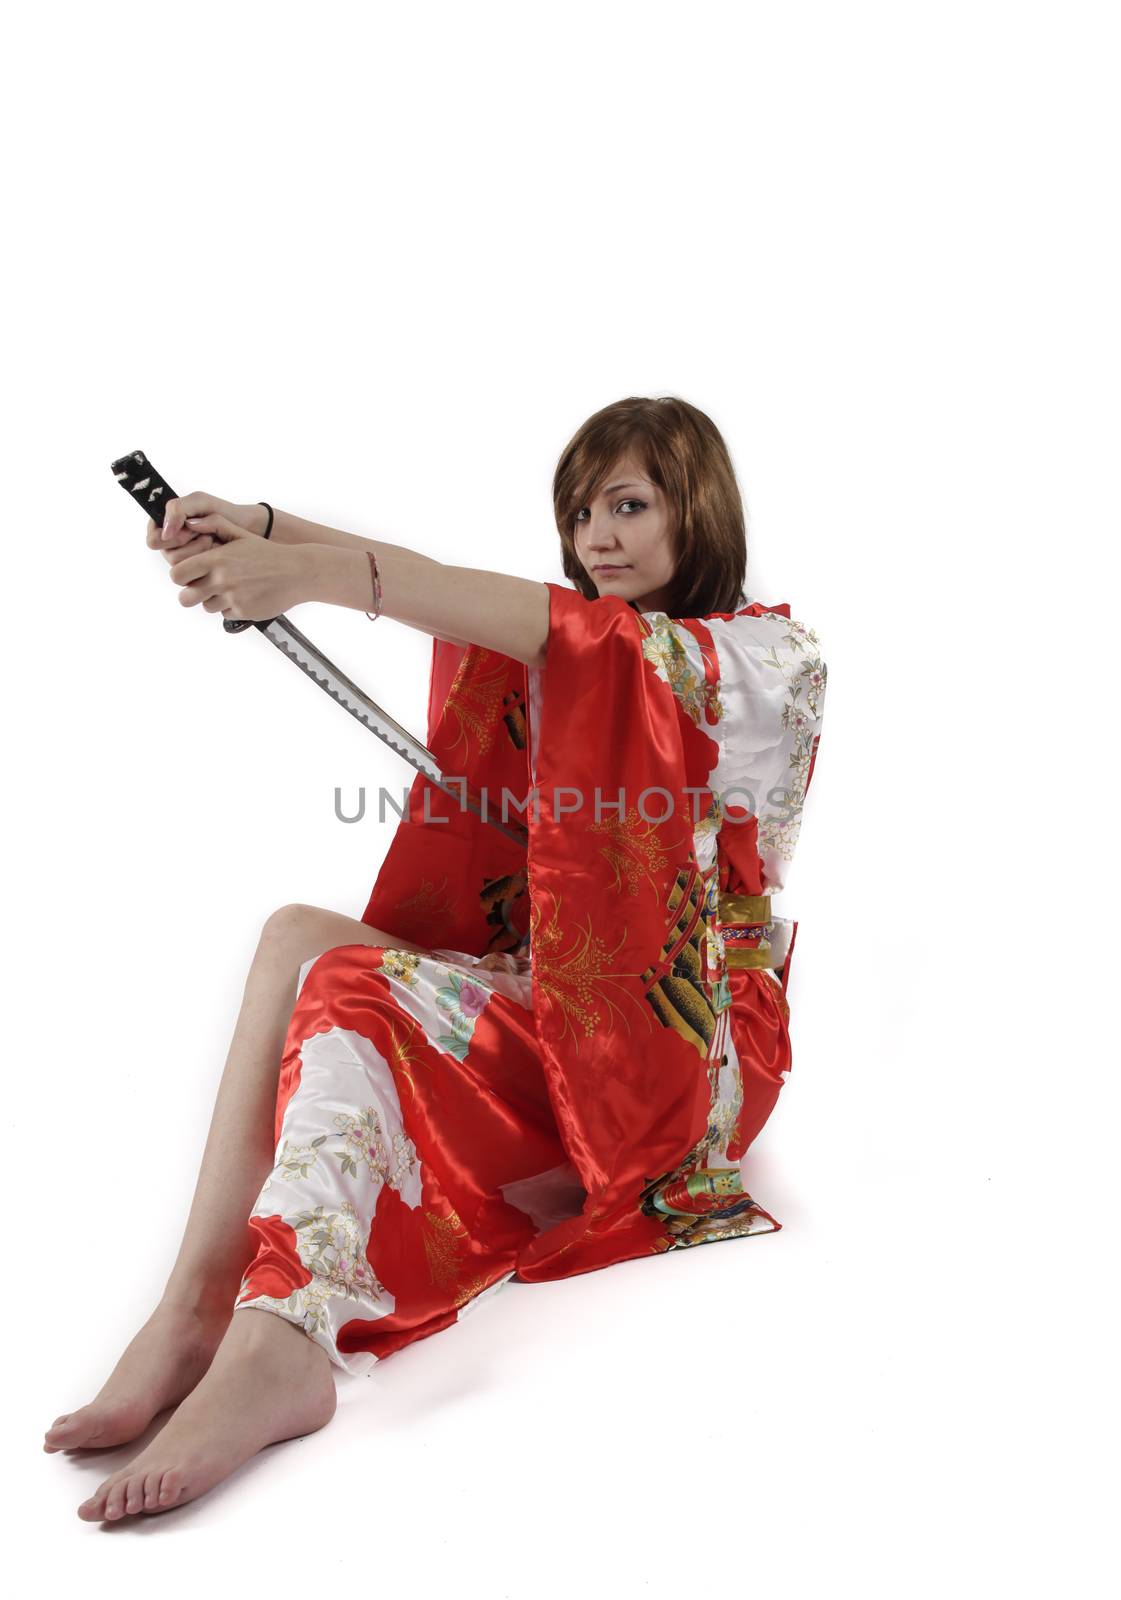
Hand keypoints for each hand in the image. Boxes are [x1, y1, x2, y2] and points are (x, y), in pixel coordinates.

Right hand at [146, 492, 266, 572]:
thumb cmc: (225, 513)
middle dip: (191, 544)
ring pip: (181, 569)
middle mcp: (174, 546)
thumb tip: (165, 532)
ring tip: (214, 542)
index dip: (170, 536)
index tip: (188, 528)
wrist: (250, 529)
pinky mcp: (201, 575)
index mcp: (168, 527)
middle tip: (207, 534)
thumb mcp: (200, 502)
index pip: (153, 540)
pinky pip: (196, 578)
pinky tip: (219, 553)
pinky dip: (209, 563)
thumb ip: (178, 509)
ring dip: (201, 553)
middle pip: (168, 556)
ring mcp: (188, 562)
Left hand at [166, 513, 312, 620]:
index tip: (188, 573)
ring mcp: (232, 598)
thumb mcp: (242, 533)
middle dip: (189, 593)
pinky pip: (225, 614)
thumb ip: (215, 525)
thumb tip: (192, 523)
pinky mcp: (243, 612)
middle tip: (201, 587)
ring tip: (229, 589)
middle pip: (185, 597)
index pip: (177, 573)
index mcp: (216, 559)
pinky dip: (231, 608)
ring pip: (206, 607)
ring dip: (213, 600)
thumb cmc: (269, 553)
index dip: (180, 575)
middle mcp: (221, 580)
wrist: (297, 572)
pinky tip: (244, 595)